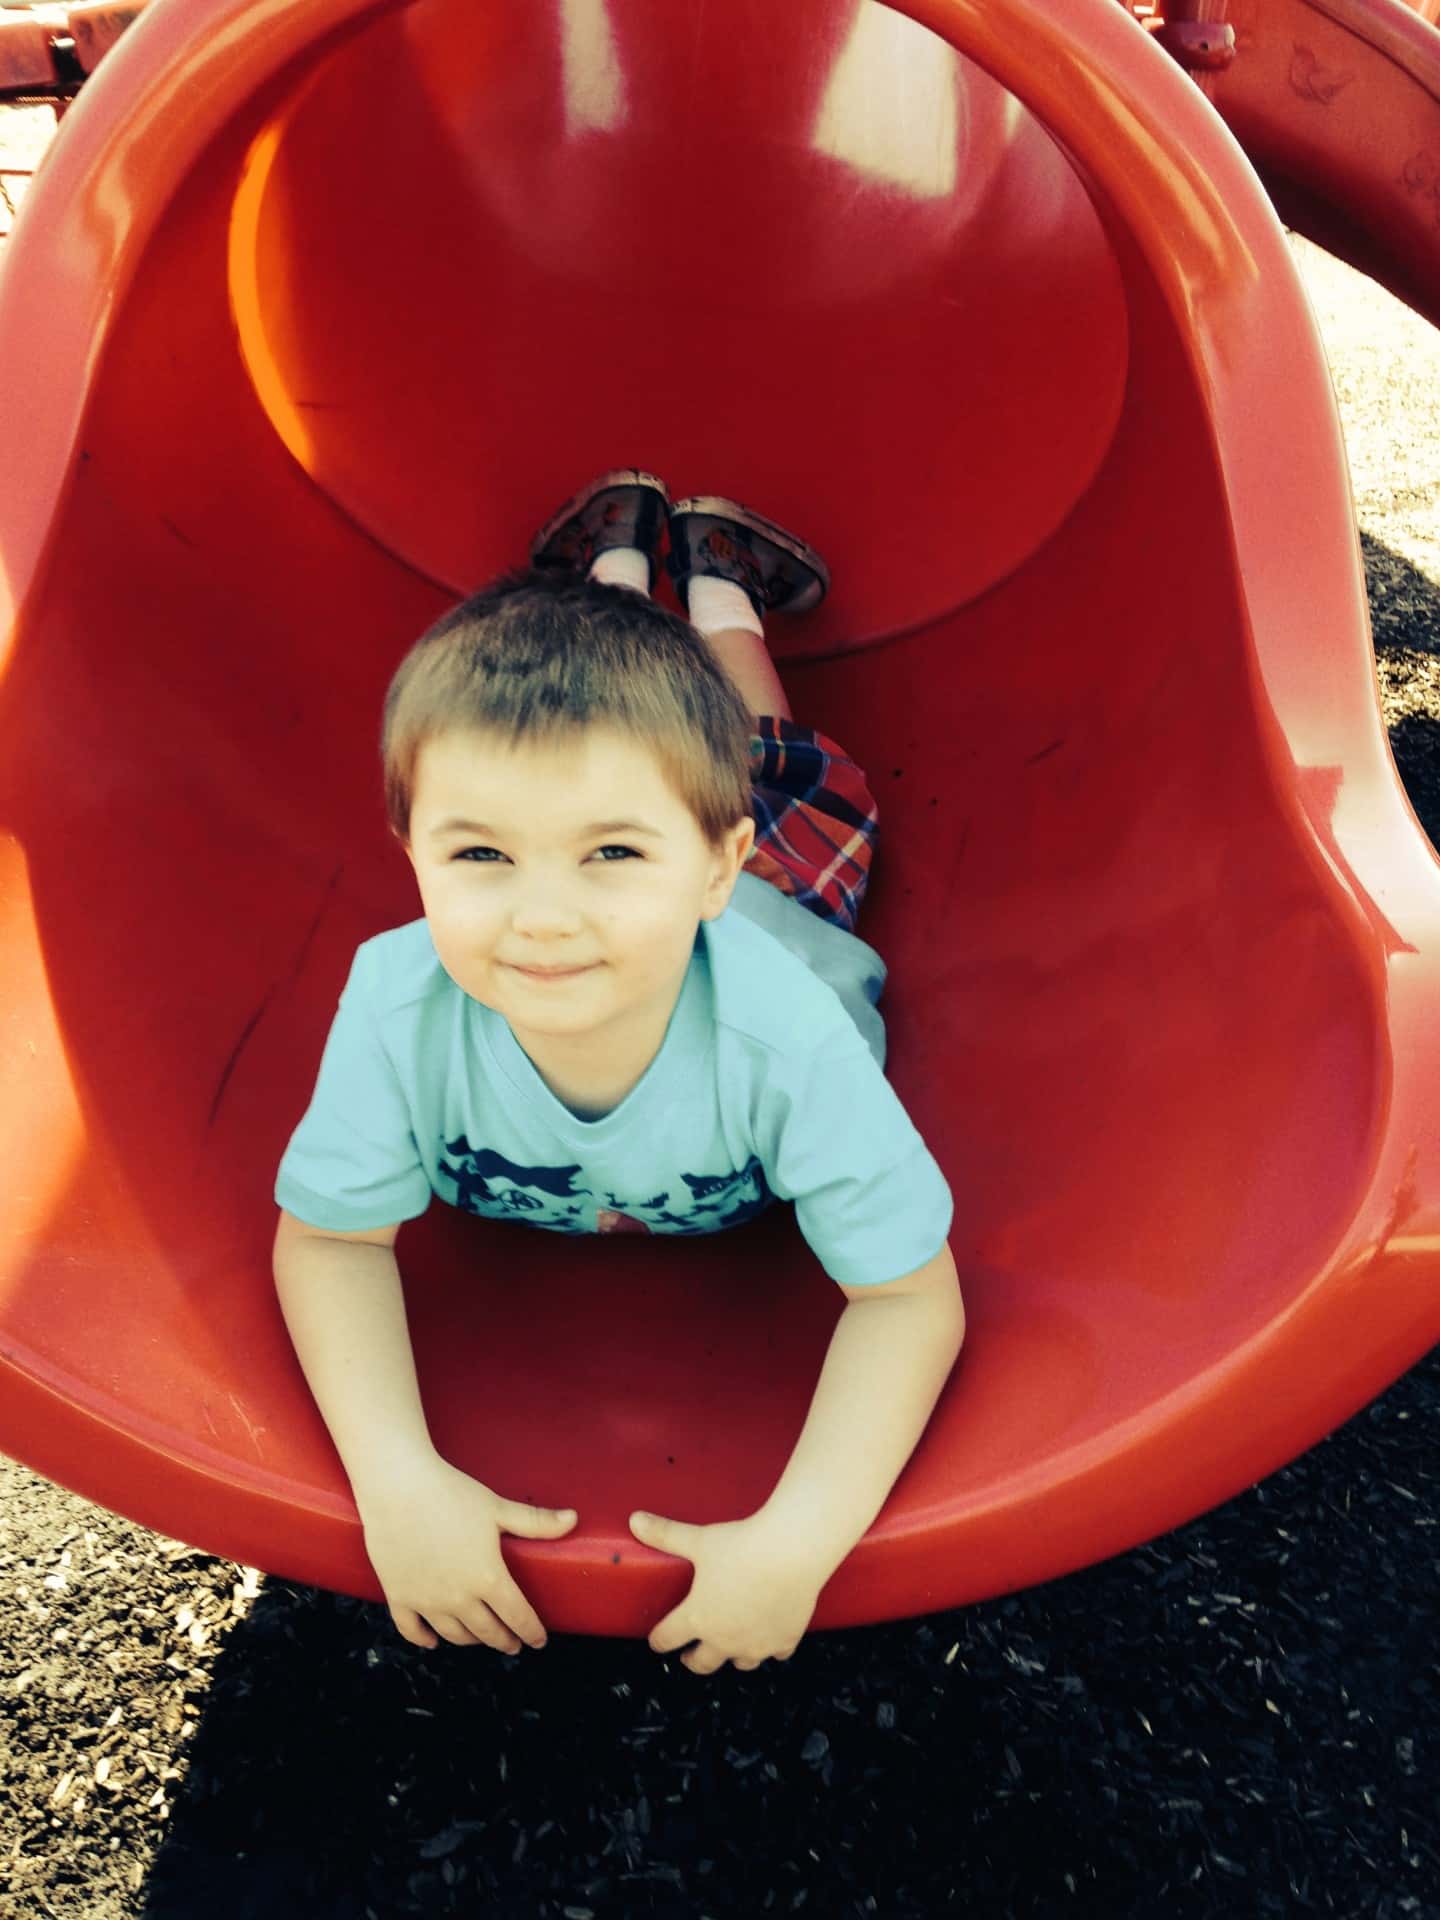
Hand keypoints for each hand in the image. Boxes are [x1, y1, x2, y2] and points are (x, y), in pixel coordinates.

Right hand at [358, 1454, 577, 1652]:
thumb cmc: (452, 1493)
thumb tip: (574, 1519)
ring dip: (471, 1640)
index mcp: (488, 1578)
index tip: (538, 1640)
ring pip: (454, 1635)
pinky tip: (434, 1641)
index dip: (532, 1631)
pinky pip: (412, 1630)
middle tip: (513, 1643)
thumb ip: (536, 1522)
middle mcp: (459, 1598)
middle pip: (487, 1632)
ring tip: (480, 1637)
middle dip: (504, 1640)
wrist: (399, 1486)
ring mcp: (427, 1601)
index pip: (518, 1616)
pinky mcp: (399, 1596)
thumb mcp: (498, 1508)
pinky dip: (425, 1640)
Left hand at [628, 1509, 826, 1673]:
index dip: (659, 1640)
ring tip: (730, 1647)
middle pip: (702, 1663)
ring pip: (740, 1663)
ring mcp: (756, 1644)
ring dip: (732, 1656)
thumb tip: (634, 1520)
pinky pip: (775, 1654)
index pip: (667, 1638)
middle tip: (690, 1655)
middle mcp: (724, 1639)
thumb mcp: (698, 1539)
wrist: (790, 1551)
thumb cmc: (741, 1545)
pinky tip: (770, 1639)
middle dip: (693, 1660)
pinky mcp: (785, 1640)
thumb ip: (665, 1534)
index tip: (657, 1641)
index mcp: (697, 1618)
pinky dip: (771, 1648)